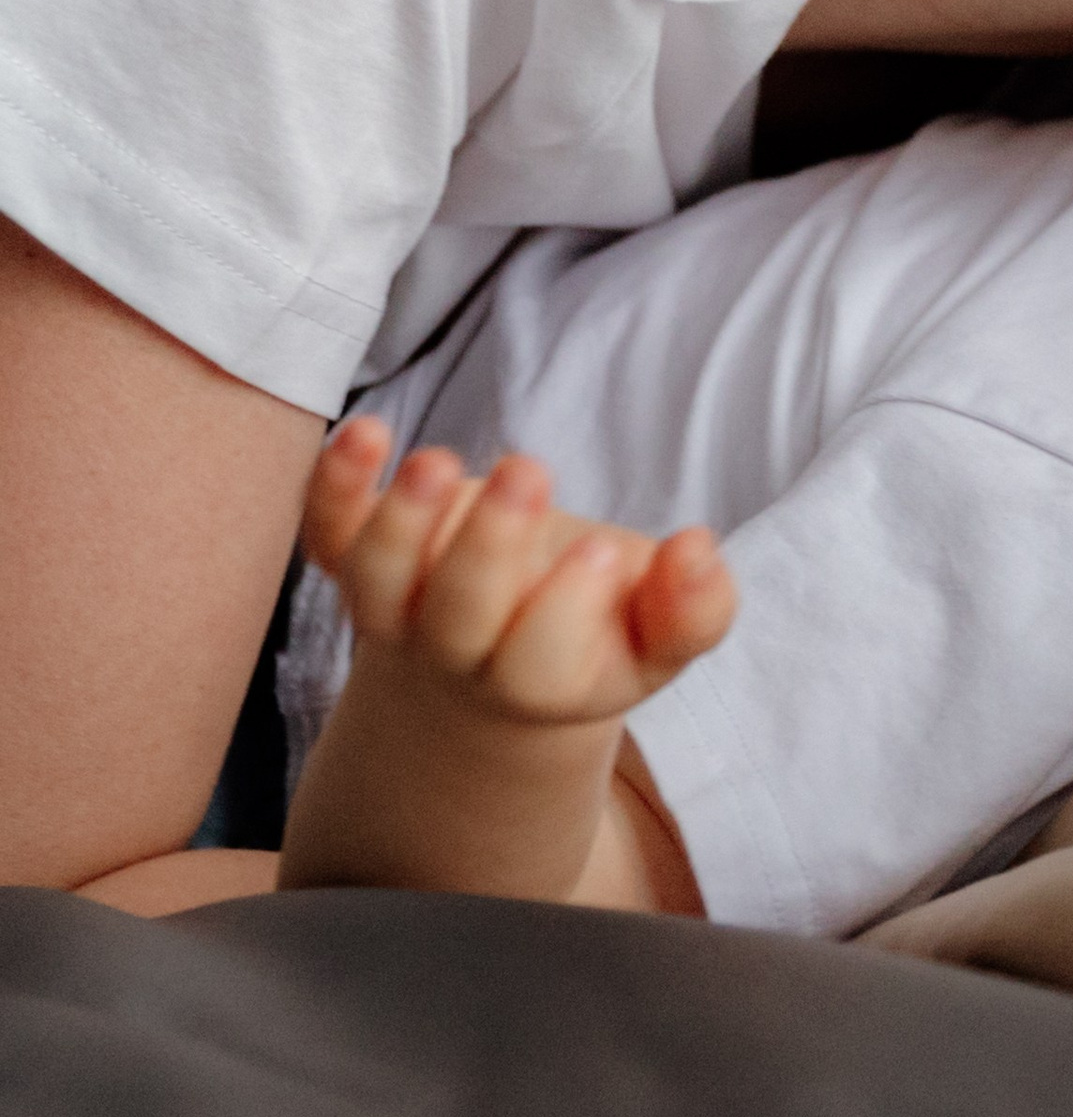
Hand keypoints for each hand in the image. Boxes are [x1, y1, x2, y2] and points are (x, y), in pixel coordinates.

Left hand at [302, 419, 734, 728]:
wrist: (506, 648)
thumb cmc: (604, 627)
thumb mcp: (663, 631)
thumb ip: (694, 607)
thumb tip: (699, 551)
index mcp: (544, 682)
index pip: (539, 665)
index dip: (565, 611)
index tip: (603, 552)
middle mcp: (461, 657)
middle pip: (454, 622)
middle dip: (486, 546)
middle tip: (527, 470)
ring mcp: (401, 613)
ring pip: (378, 585)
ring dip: (398, 521)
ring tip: (436, 461)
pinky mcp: (363, 563)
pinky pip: (329, 537)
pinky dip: (334, 488)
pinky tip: (365, 433)